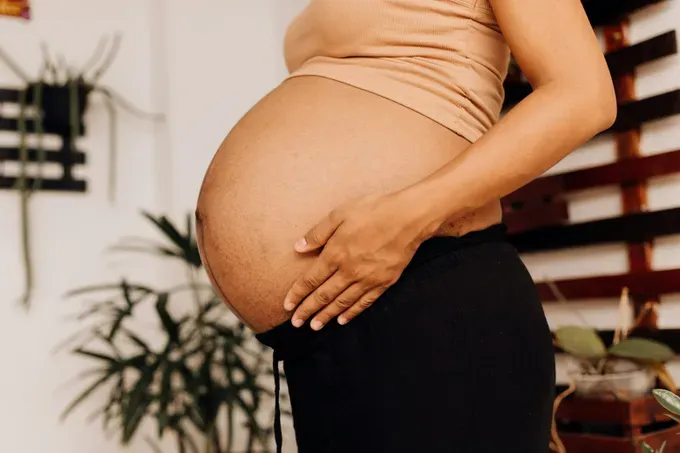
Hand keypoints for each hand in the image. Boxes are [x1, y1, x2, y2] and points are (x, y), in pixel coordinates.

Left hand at [283, 189, 436, 329]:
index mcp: (335, 254)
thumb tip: (298, 247)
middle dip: (308, 310)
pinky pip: (364, 302)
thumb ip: (318, 233)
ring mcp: (367, 279)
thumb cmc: (373, 211)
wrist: (409, 217)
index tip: (287, 306)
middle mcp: (349, 271)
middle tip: (296, 323)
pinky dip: (352, 312)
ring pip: (342, 302)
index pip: (310, 280)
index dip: (297, 295)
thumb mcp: (339, 214)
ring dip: (327, 315)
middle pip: (324, 295)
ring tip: (315, 326)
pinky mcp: (384, 282)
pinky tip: (343, 319)